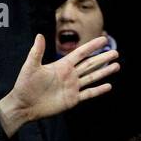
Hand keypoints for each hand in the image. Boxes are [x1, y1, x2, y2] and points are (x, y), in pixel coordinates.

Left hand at [0, 34, 118, 136]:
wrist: (23, 105)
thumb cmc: (25, 85)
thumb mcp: (30, 66)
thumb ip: (36, 52)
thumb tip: (39, 35)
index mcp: (61, 66)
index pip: (80, 53)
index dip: (92, 46)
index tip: (103, 39)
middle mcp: (69, 75)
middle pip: (90, 64)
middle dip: (102, 58)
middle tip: (116, 52)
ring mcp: (72, 87)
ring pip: (92, 77)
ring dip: (104, 72)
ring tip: (117, 66)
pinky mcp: (73, 99)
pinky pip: (88, 94)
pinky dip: (98, 90)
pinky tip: (109, 86)